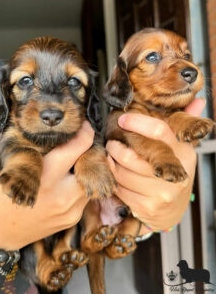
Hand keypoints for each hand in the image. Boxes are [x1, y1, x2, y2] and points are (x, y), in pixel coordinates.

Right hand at [0, 121, 93, 249]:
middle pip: (93, 163)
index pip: (79, 146)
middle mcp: (63, 195)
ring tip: (69, 164)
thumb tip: (30, 120)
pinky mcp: (72, 219)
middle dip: (89, 150)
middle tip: (79, 143)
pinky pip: (84, 195)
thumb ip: (20, 138)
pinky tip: (65, 182)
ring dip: (84, 168)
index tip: (83, 126)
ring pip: (91, 179)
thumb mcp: (3, 161)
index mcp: (46, 176)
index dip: (85, 131)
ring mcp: (71, 210)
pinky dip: (78, 184)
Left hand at [106, 98, 204, 234]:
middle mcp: (174, 175)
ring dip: (111, 164)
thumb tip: (198, 101)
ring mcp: (161, 193)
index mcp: (183, 154)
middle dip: (114, 147)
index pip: (159, 131)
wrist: (174, 208)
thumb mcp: (181, 149)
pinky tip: (117, 175)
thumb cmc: (174, 172)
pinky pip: (119, 189)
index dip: (136, 123)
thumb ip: (185, 124)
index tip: (122, 119)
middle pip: (131, 157)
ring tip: (112, 158)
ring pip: (122, 174)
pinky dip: (114, 180)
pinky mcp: (147, 207)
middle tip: (111, 143)